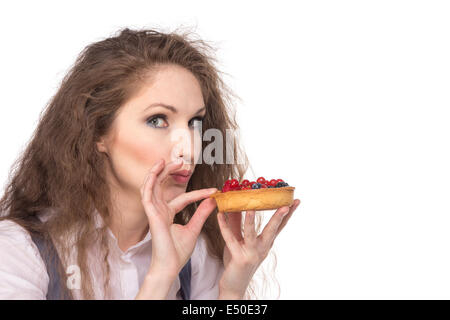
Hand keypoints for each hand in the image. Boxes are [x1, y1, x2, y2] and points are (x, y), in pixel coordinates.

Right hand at [140, 158, 217, 277]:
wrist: (170, 266)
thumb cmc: (178, 252)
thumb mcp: (194, 228)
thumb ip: (202, 213)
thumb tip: (213, 201)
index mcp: (168, 214)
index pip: (183, 198)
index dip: (199, 193)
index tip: (214, 191)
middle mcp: (159, 210)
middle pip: (162, 185)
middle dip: (169, 172)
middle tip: (181, 162)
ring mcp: (153, 211)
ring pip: (151, 185)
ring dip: (158, 171)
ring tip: (167, 160)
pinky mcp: (150, 214)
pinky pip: (146, 193)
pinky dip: (150, 180)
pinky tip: (157, 169)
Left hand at [217, 199, 300, 298]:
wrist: (234, 286)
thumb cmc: (238, 261)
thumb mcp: (240, 240)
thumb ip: (238, 223)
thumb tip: (238, 204)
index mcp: (266, 243)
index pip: (279, 226)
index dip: (289, 214)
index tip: (296, 201)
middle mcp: (262, 248)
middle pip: (272, 230)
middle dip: (279, 217)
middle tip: (287, 205)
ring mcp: (251, 253)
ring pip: (251, 235)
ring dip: (251, 222)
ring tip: (251, 209)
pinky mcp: (239, 258)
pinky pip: (230, 239)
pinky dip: (224, 226)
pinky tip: (220, 215)